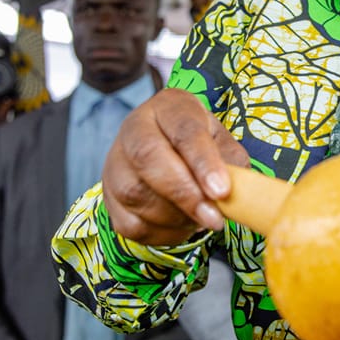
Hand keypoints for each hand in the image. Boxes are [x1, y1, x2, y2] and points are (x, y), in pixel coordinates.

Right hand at [102, 89, 245, 244]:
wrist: (168, 154)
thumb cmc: (200, 148)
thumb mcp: (222, 144)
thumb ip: (230, 164)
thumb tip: (231, 194)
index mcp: (169, 107)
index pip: (184, 130)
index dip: (203, 162)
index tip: (222, 191)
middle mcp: (134, 128)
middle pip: (148, 157)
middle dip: (184, 193)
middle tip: (214, 218)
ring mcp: (115, 162)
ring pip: (136, 194)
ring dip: (175, 216)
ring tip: (200, 217)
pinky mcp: (108, 197)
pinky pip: (130, 223)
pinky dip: (161, 233)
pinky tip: (180, 225)